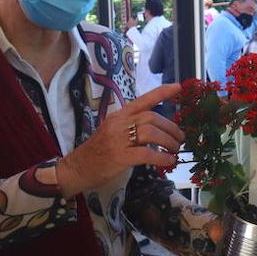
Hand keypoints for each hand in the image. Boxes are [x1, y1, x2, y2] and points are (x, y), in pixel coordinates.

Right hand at [56, 84, 182, 196]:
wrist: (77, 168)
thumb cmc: (97, 151)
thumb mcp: (113, 131)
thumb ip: (131, 126)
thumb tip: (157, 127)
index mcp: (118, 115)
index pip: (142, 100)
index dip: (161, 93)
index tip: (177, 87)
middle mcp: (119, 123)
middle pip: (152, 118)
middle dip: (171, 127)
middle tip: (180, 138)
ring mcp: (118, 139)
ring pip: (151, 133)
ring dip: (168, 141)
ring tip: (175, 150)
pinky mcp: (120, 156)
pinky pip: (146, 153)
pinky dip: (161, 157)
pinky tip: (168, 161)